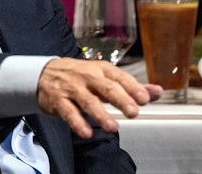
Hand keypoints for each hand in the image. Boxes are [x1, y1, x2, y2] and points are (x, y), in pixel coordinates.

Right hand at [36, 57, 162, 138]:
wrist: (44, 73)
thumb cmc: (79, 76)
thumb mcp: (104, 76)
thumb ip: (131, 86)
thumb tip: (157, 91)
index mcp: (101, 70)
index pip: (120, 77)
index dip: (133, 87)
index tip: (145, 98)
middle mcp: (87, 77)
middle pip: (106, 88)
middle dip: (120, 100)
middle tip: (133, 112)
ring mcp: (72, 88)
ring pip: (88, 101)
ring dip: (101, 114)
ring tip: (113, 127)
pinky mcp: (59, 101)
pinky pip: (68, 112)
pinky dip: (77, 123)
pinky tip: (86, 132)